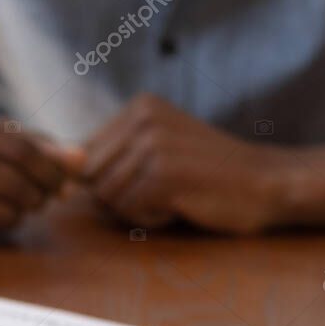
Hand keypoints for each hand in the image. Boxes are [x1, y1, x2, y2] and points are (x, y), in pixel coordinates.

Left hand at [81, 94, 282, 233]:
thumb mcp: (155, 152)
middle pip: (91, 178)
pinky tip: (182, 204)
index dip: (107, 180)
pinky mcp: (163, 173)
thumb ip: (110, 158)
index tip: (152, 178)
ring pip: (107, 196)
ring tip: (176, 194)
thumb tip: (56, 180)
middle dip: (120, 196)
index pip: (85, 155)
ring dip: (138, 208)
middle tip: (167, 188)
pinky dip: (151, 218)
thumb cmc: (205, 176)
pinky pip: (128, 210)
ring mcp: (152, 143)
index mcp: (138, 107)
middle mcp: (142, 117)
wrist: (268, 184)